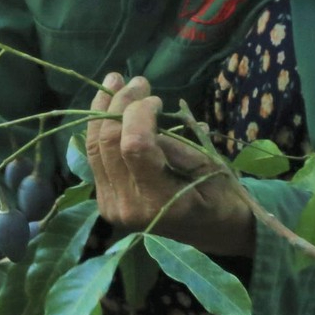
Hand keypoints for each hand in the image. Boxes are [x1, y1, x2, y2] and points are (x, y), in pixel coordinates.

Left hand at [85, 74, 254, 255]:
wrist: (212, 233)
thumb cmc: (219, 198)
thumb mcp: (209, 167)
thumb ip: (174, 144)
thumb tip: (144, 111)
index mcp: (160, 202)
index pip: (134, 147)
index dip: (139, 114)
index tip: (155, 99)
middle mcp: (128, 207)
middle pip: (109, 143)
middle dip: (121, 104)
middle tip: (138, 81)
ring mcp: (111, 205)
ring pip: (95, 147)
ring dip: (103, 109)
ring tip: (115, 81)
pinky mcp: (104, 198)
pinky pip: (94, 156)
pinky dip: (99, 126)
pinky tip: (106, 103)